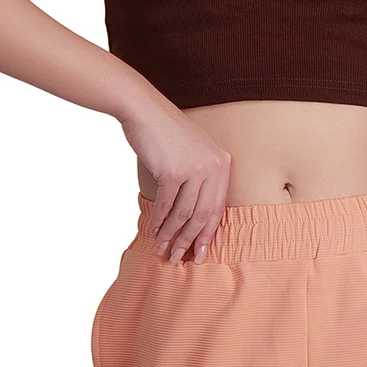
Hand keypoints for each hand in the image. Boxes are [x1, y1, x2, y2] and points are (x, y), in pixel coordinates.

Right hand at [122, 103, 231, 263]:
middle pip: (203, 214)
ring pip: (184, 213)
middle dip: (190, 240)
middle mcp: (214, 166)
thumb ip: (200, 179)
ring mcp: (195, 169)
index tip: (200, 252)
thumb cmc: (166, 133)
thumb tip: (194, 219)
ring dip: (171, 234)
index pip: (219, 207)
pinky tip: (154, 230)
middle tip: (178, 256)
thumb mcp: (194, 152)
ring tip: (162, 247)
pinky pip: (167, 205)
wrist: (144, 110)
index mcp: (223, 162)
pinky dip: (159, 220)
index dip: (208, 234)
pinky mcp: (173, 171)